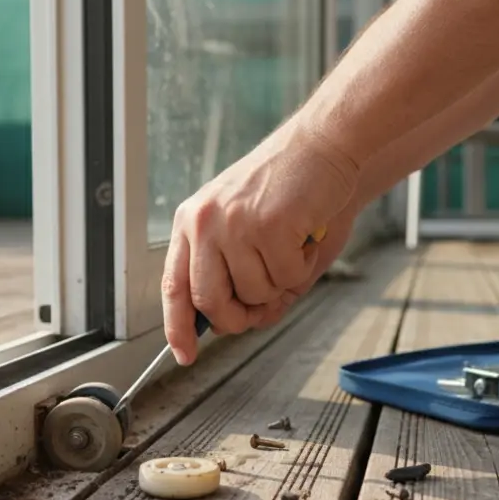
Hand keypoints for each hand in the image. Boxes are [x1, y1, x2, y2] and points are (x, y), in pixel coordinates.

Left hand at [161, 122, 359, 364]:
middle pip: (211, 302)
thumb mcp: (253, 232)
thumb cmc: (292, 189)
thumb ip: (242, 279)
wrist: (324, 145)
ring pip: (254, 294)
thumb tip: (245, 322)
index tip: (185, 354)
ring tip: (290, 248)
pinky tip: (304, 239)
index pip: (174, 286)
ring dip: (281, 285)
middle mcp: (204, 222)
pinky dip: (302, 269)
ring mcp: (234, 224)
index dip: (177, 327)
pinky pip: (286, 279)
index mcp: (193, 222)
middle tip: (267, 303)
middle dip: (241, 316)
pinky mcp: (267, 226)